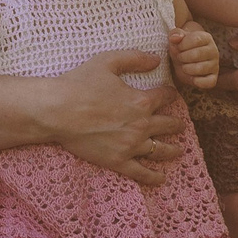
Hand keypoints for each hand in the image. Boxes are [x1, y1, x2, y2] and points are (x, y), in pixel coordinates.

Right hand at [46, 49, 181, 185]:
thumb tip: (156, 59)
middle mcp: (142, 124)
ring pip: (161, 150)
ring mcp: (131, 145)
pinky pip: (141, 172)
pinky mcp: (118, 161)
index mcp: (142, 100)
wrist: (58, 111)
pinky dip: (154, 177)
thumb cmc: (80, 84)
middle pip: (168, 125)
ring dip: (172, 149)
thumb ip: (134, 58)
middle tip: (179, 125)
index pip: (166, 97)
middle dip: (176, 123)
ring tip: (178, 150)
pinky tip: (162, 179)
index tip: (170, 95)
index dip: (170, 94)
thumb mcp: (108, 61)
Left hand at [170, 21, 220, 88]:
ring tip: (184, 66)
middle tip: (179, 57)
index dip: (183, 44)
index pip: (196, 39)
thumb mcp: (176, 38)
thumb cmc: (181, 47)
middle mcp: (214, 50)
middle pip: (197, 54)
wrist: (184, 60)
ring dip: (187, 68)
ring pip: (201, 68)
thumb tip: (175, 38)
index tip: (178, 47)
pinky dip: (198, 82)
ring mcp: (215, 65)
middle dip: (183, 57)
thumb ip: (175, 34)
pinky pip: (208, 82)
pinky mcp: (213, 77)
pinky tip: (191, 78)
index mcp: (206, 38)